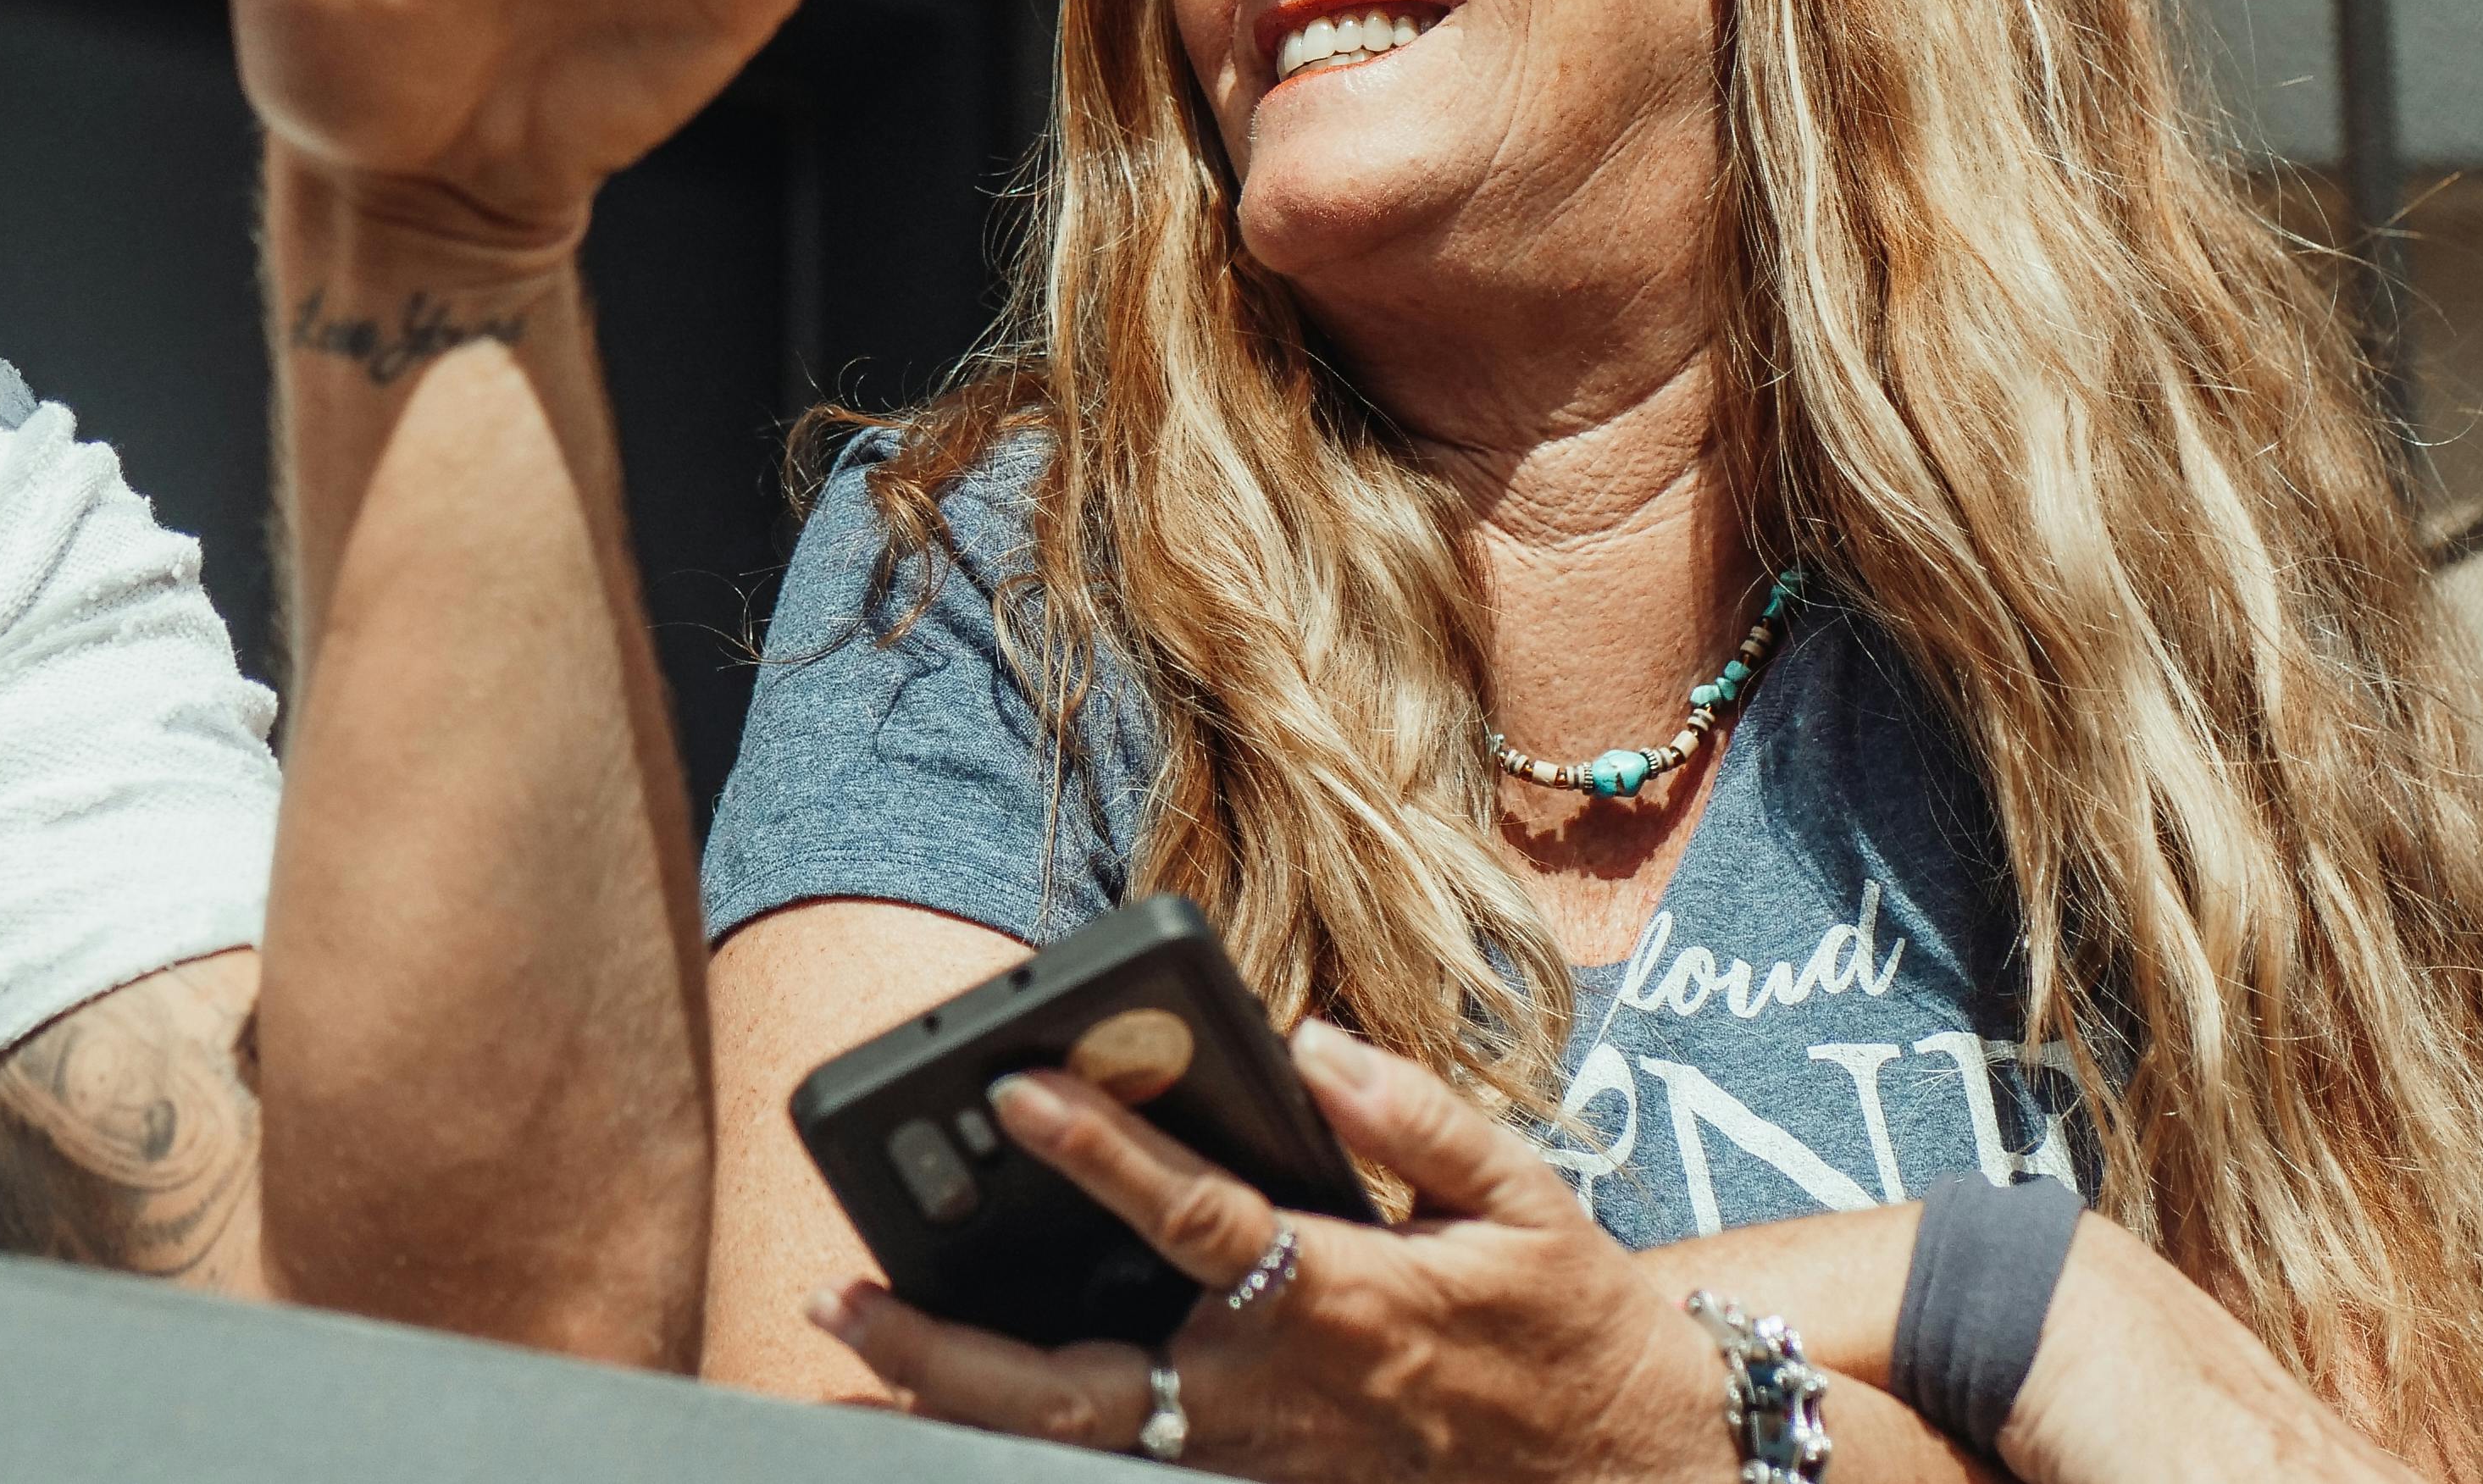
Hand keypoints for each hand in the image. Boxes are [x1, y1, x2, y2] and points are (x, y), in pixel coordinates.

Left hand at [816, 1018, 1721, 1481]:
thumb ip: (1413, 1119)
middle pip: (1078, 1389)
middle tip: (836, 1301)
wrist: (1646, 1477)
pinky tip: (961, 1382)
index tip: (1016, 1088)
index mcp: (1339, 1300)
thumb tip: (1311, 1042)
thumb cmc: (1579, 1330)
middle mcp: (1274, 1391)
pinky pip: (1135, 1461)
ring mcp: (1260, 1459)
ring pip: (1082, 1442)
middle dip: (946, 1354)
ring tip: (857, 1344)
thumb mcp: (1529, 1200)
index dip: (1100, 1150)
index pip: (1192, 1214)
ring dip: (962, 1398)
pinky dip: (1038, 1427)